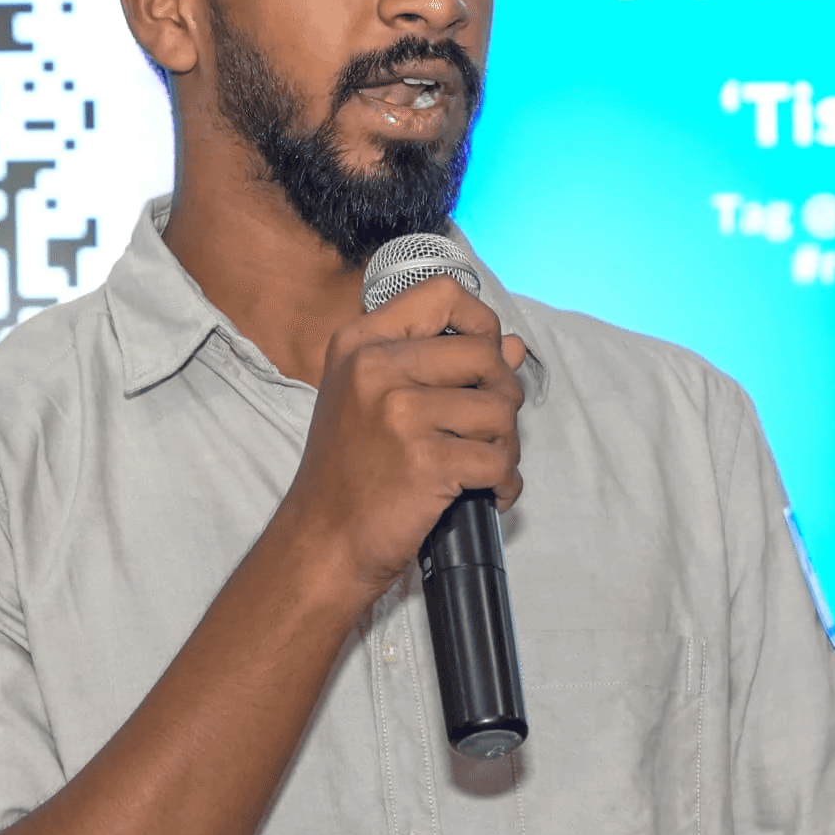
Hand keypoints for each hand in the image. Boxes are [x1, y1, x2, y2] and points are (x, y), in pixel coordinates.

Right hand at [274, 279, 527, 602]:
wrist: (322, 541)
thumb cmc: (351, 473)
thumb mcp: (374, 400)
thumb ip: (440, 365)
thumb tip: (512, 345)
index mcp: (360, 342)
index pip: (443, 293)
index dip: (481, 321)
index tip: (483, 359)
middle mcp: (375, 368)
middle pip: (485, 352)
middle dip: (502, 394)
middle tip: (486, 430)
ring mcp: (399, 413)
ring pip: (500, 408)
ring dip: (505, 444)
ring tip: (482, 465)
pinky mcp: (424, 461)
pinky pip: (499, 460)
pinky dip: (504, 483)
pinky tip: (485, 493)